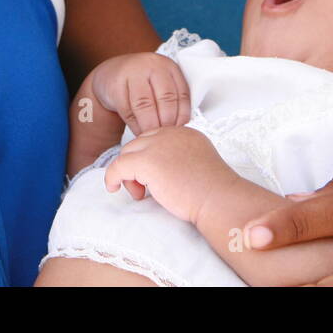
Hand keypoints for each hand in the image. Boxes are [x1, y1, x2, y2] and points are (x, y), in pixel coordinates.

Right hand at [90, 51, 191, 136]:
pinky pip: (128, 110)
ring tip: (153, 137)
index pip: (182, 93)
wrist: (111, 73)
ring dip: (151, 126)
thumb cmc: (141, 82)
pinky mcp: (116, 85)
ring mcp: (133, 73)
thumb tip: (182, 128)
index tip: (181, 131)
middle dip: (168, 122)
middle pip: (165, 98)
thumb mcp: (160, 83)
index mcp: (169, 67)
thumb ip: (172, 99)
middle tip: (167, 137)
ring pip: (145, 105)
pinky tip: (140, 133)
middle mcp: (152, 66)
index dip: (183, 116)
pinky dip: (136, 126)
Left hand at [103, 125, 234, 223]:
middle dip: (136, 167)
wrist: (219, 199)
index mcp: (184, 133)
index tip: (151, 178)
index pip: (154, 139)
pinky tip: (114, 188)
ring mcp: (158, 145)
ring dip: (128, 174)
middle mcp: (170, 133)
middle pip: (139, 144)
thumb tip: (160, 173)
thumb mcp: (197, 166)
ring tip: (140, 194)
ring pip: (127, 154)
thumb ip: (179, 161)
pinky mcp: (147, 161)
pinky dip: (113, 178)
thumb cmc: (214, 192)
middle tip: (144, 190)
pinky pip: (118, 166)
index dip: (149, 159)